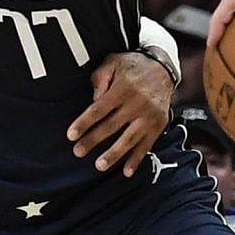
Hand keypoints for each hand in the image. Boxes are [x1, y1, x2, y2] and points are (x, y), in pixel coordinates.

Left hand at [69, 52, 172, 176]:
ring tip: (99, 166)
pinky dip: (137, 159)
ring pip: (129, 138)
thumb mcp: (113, 62)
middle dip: (93, 140)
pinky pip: (147, 145)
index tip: (71, 135)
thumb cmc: (132, 66)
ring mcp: (149, 116)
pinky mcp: (158, 124)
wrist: (164, 67)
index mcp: (123, 88)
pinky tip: (126, 172)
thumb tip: (94, 99)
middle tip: (78, 152)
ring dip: (114, 154)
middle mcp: (137, 103)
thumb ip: (100, 78)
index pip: (99, 109)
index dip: (84, 123)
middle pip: (111, 126)